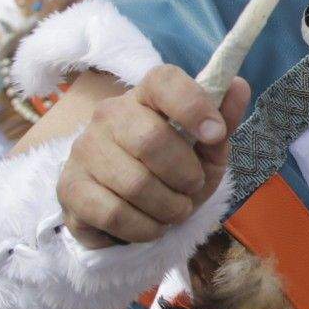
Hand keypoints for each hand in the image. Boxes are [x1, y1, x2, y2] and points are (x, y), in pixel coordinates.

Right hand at [61, 67, 248, 247]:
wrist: (129, 212)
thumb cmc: (173, 173)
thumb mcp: (207, 151)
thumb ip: (224, 122)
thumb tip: (239, 86)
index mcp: (146, 97)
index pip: (164, 81)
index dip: (193, 105)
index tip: (216, 134)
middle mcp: (109, 115)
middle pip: (151, 139)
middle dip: (185, 175)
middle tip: (191, 188)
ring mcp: (84, 149)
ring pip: (135, 184)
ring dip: (169, 208)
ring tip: (172, 210)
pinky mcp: (70, 187)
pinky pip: (115, 213)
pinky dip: (144, 228)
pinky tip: (150, 224)